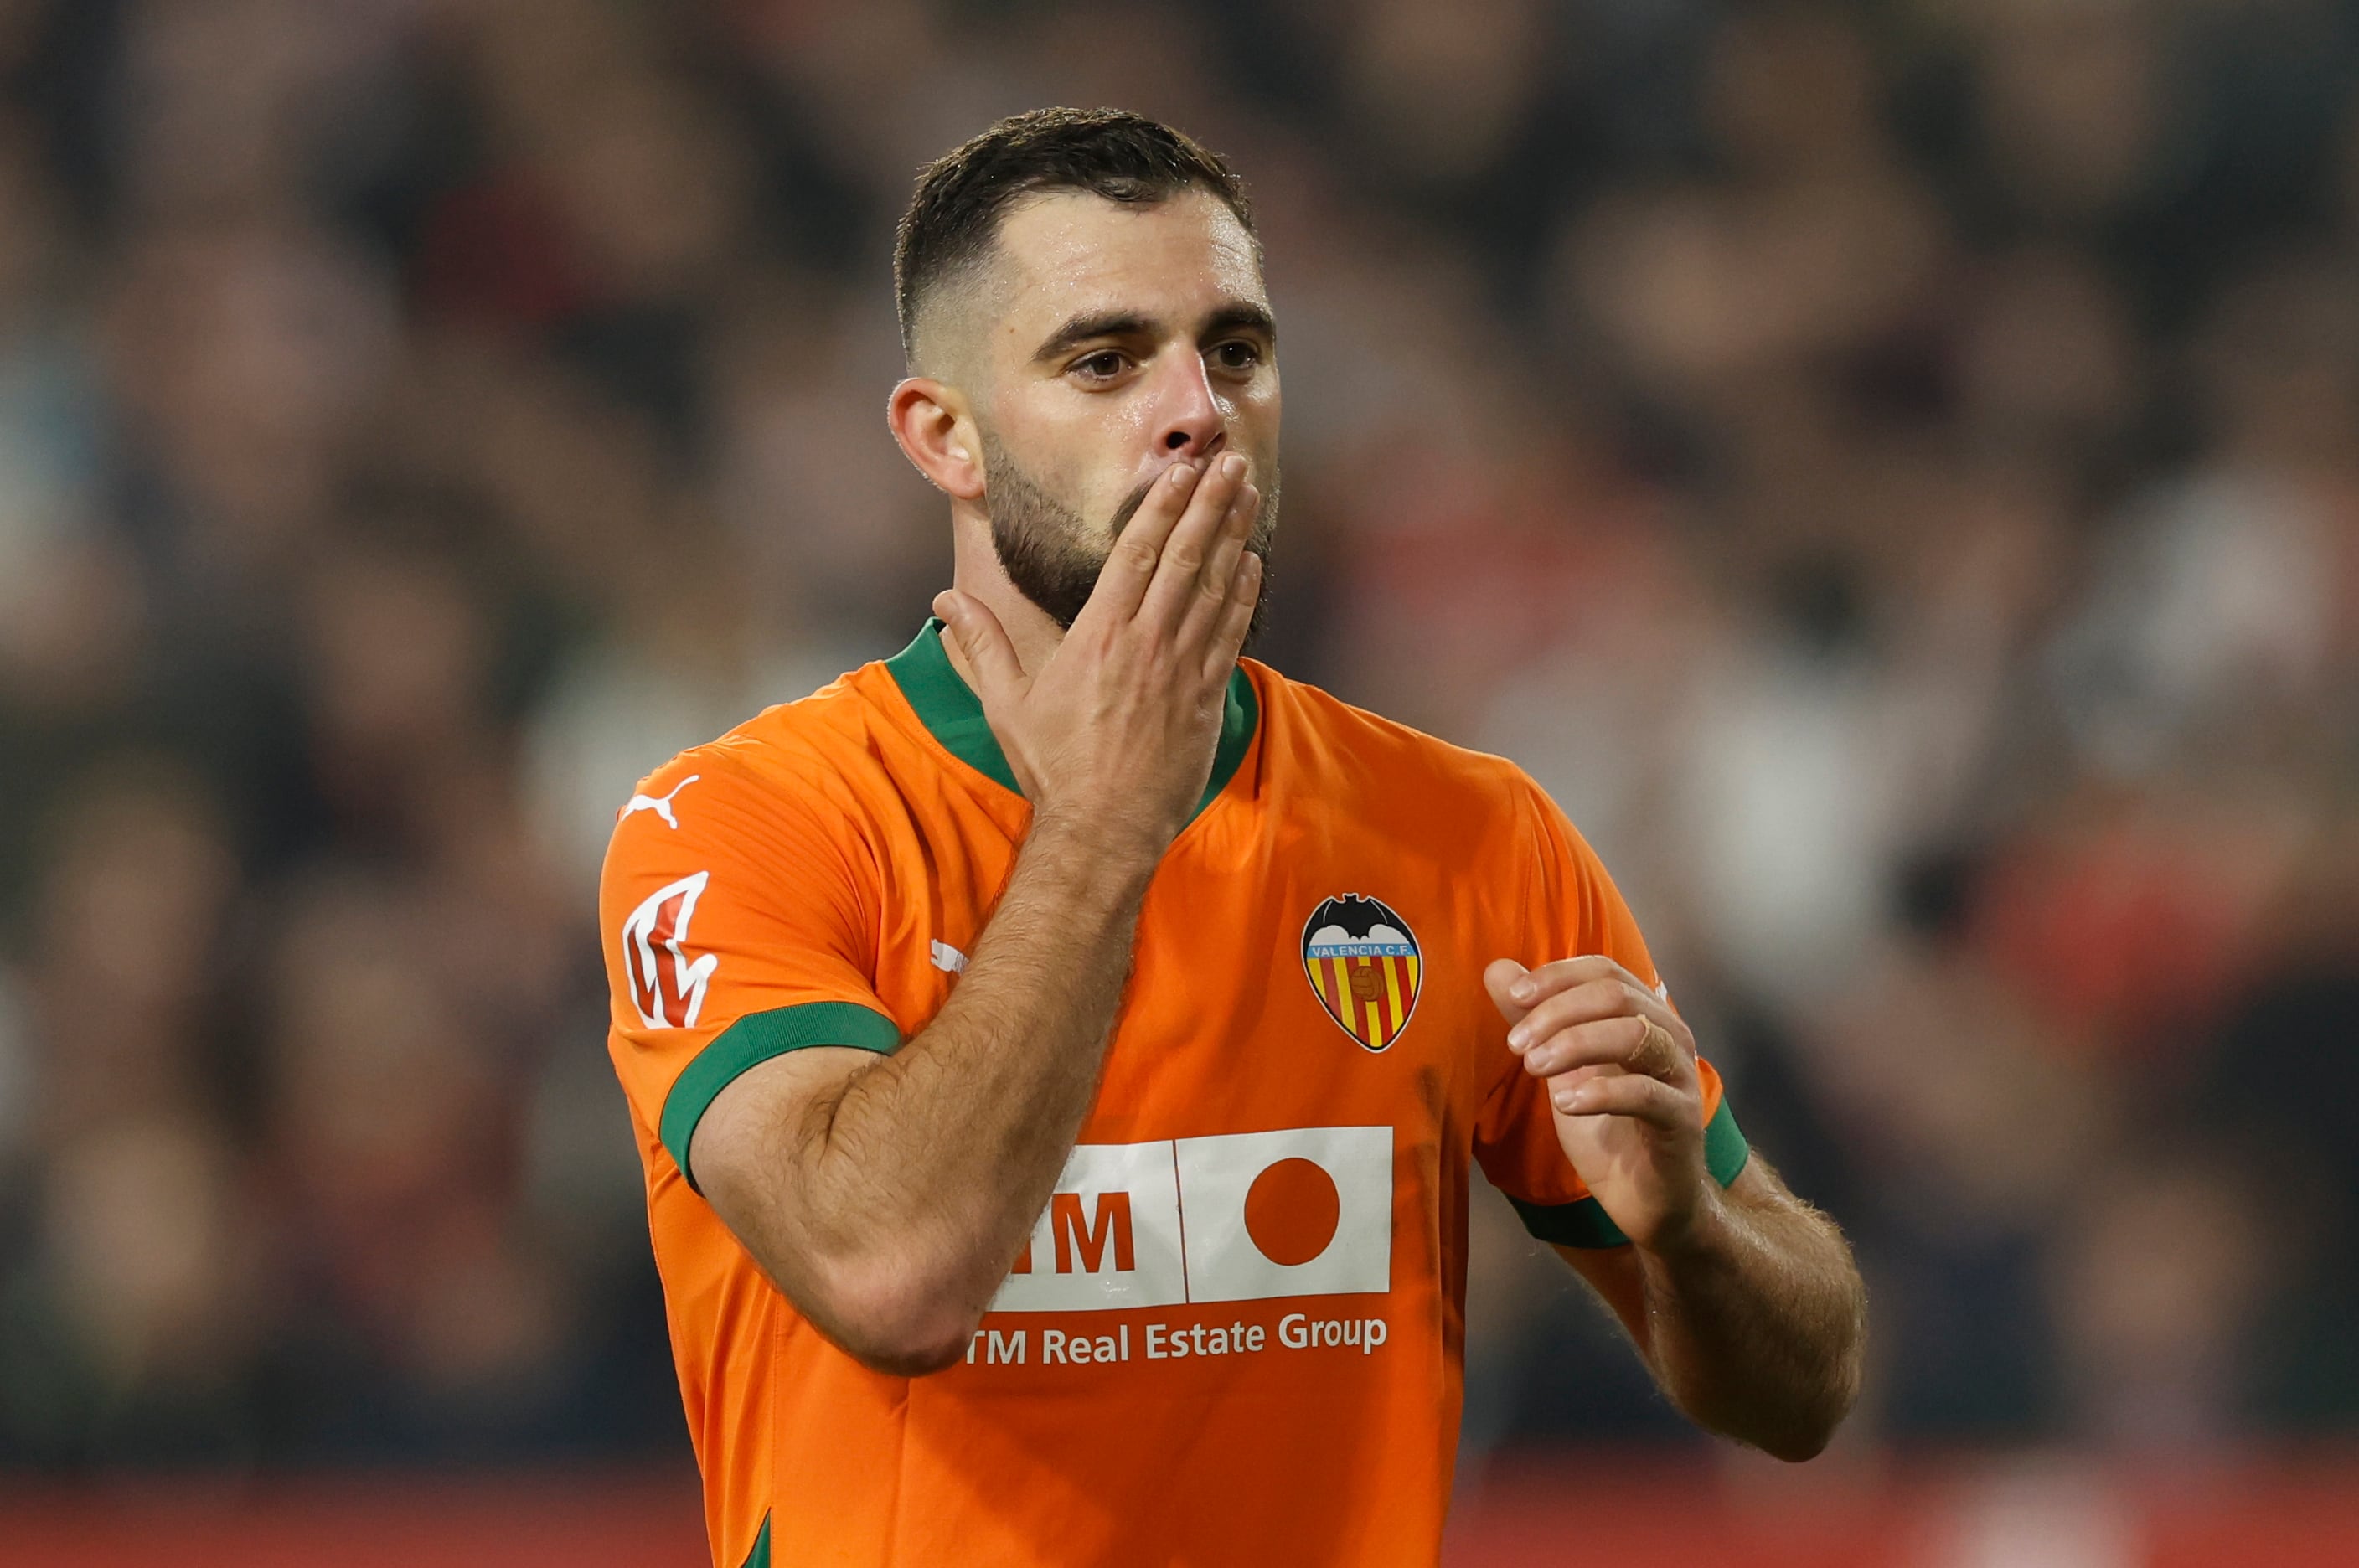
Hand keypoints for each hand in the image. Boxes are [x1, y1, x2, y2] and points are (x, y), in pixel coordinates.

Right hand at [935, 453, 1262, 861]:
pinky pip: (1230, 632)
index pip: (1136, 553)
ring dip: (1232, 535)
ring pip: (1214, 586)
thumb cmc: (1053, 767)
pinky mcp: (1206, 697)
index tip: (1183, 470)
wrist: (1103, 829)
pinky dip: (1243, 594)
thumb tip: (944, 602)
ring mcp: (1182, 669)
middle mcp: (1146, 642)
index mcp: (1099, 635)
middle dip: (1209, 503)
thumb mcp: (1006, 704)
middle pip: (1184, 556)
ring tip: (1247, 492)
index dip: (1163, 506)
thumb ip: (980, 645)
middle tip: (1230, 460)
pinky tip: (1253, 562)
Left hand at [1484, 955, 1713, 1252]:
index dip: (1557, 977)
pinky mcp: (1682, 1120)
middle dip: (1557, 1012)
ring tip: (1534, 1067)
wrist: (1647, 1199)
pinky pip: (1645, 1094)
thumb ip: (1533, 1020)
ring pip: (1634, 1035)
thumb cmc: (1607, 1130)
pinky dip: (1600, 1092)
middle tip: (1515, 1044)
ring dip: (1575, 1043)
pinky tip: (1564, 1103)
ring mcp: (1680, 1076)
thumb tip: (1497, 970)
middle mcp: (1669, 1035)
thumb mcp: (1559, 1069)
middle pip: (1615, 995)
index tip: (1513, 995)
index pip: (1603, 970)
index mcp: (1642, 1015)